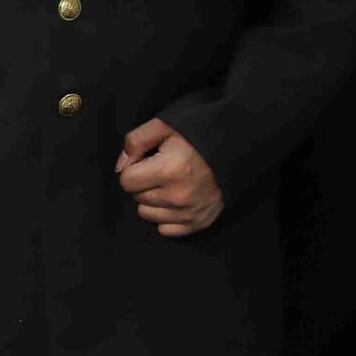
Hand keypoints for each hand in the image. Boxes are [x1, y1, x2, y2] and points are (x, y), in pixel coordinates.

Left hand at [116, 116, 221, 235]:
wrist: (235, 150)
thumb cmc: (196, 137)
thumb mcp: (164, 126)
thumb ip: (135, 141)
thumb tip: (121, 167)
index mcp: (168, 170)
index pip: (127, 181)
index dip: (134, 167)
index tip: (147, 160)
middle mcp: (178, 196)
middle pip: (137, 197)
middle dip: (144, 183)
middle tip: (161, 170)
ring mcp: (189, 213)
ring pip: (147, 214)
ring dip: (153, 200)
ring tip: (169, 184)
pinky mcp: (199, 223)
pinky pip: (164, 229)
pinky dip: (166, 216)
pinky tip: (176, 200)